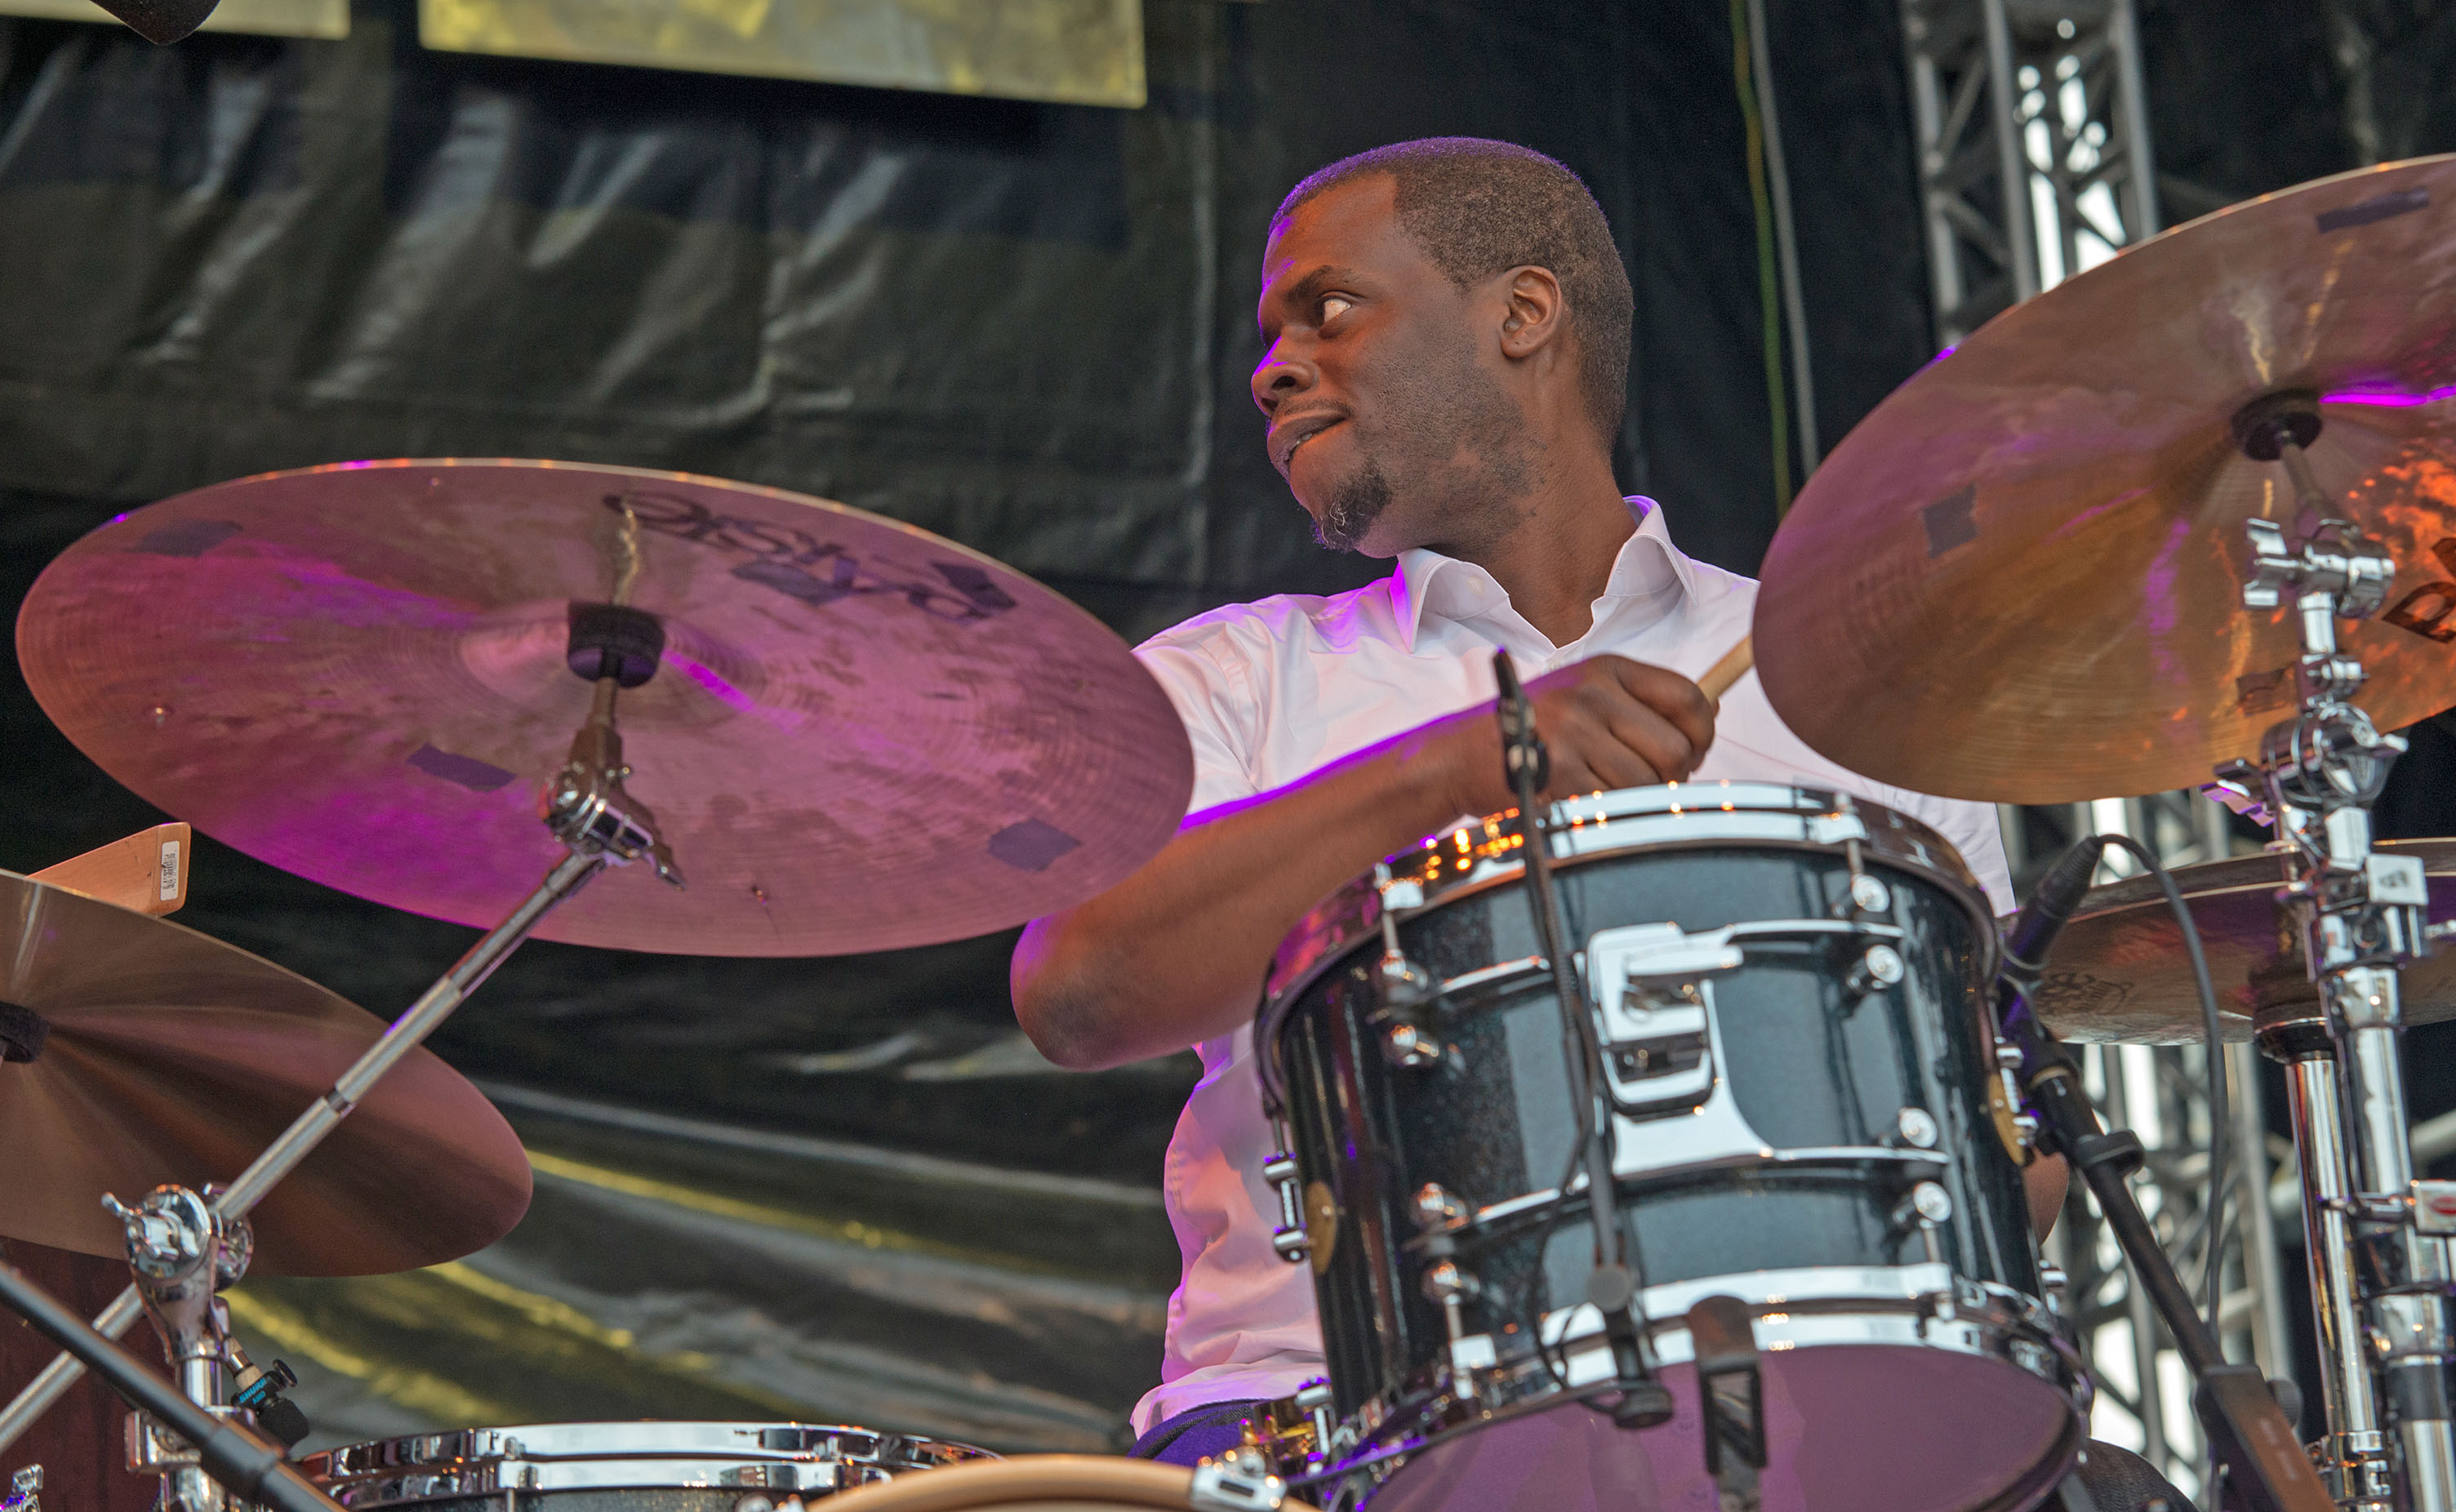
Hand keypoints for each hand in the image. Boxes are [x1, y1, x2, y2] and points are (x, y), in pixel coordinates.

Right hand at [1433, 654, 1715, 815]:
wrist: (1460, 756)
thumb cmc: (1531, 730)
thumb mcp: (1584, 698)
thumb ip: (1643, 704)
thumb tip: (1713, 712)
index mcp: (1605, 670)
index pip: (1688, 697)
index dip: (1702, 734)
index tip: (1690, 753)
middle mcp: (1591, 695)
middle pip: (1675, 748)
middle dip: (1671, 777)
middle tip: (1646, 784)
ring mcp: (1574, 733)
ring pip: (1648, 785)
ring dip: (1637, 801)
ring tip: (1605, 794)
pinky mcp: (1560, 773)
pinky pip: (1615, 805)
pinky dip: (1607, 814)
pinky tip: (1583, 803)